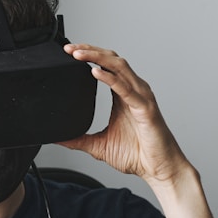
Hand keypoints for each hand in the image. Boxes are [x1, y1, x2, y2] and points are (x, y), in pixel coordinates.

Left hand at [59, 44, 188, 185]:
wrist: (159, 170)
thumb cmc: (137, 155)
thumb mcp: (99, 145)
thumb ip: (78, 139)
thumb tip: (58, 138)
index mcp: (122, 94)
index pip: (105, 65)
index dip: (88, 55)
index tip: (68, 51)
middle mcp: (133, 90)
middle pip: (111, 59)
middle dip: (89, 50)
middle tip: (68, 48)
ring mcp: (140, 97)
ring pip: (119, 67)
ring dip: (97, 57)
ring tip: (78, 54)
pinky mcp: (145, 108)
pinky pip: (125, 88)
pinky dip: (110, 79)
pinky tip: (95, 73)